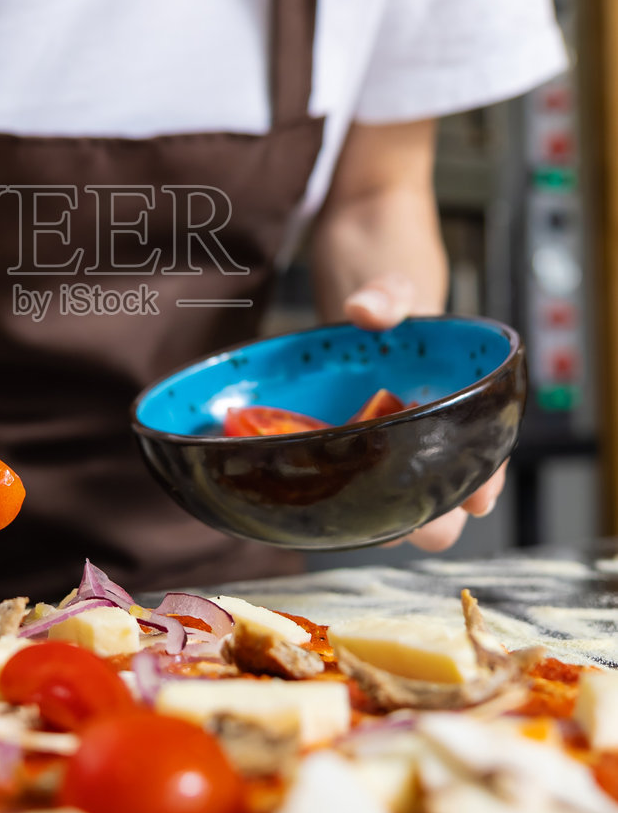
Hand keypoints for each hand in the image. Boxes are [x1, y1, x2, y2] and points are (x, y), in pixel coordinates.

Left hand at [343, 275, 502, 552]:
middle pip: (445, 504)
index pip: (486, 456)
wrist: (352, 316)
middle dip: (436, 520)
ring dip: (390, 523)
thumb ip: (387, 295)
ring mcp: (388, 457)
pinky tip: (326, 505)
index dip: (486, 481)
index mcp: (457, 409)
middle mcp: (427, 443)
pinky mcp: (347, 461)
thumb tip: (363, 310)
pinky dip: (345, 506)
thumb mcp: (395, 289)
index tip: (478, 499)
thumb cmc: (388, 311)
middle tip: (420, 522)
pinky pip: (353, 495)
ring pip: (401, 513)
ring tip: (370, 521)